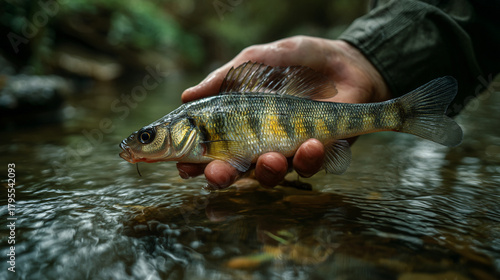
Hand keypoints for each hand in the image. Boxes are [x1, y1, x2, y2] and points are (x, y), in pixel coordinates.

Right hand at [177, 36, 389, 188]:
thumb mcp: (258, 60)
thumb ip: (226, 78)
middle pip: (234, 171)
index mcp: (240, 122)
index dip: (195, 160)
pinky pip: (307, 167)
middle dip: (223, 177)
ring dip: (268, 170)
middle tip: (217, 174)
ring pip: (270, 175)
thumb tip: (187, 96)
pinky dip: (307, 158)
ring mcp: (288, 150)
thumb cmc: (299, 60)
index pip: (211, 147)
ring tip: (271, 156)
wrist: (348, 62)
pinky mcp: (317, 155)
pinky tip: (312, 143)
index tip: (183, 166)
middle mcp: (259, 141)